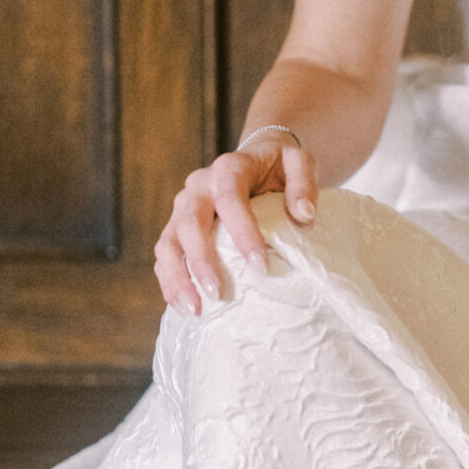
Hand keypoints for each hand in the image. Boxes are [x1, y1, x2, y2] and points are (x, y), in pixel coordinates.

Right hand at [153, 134, 318, 314]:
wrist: (257, 159)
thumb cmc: (279, 166)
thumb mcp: (299, 162)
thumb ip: (304, 183)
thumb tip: (304, 215)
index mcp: (228, 169)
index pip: (230, 200)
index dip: (243, 234)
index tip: (261, 266)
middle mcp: (199, 186)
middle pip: (189, 224)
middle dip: (201, 262)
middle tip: (217, 294)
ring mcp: (183, 207)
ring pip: (168, 243)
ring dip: (177, 278)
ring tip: (194, 309)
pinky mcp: (176, 226)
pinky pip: (164, 255)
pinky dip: (170, 281)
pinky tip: (183, 306)